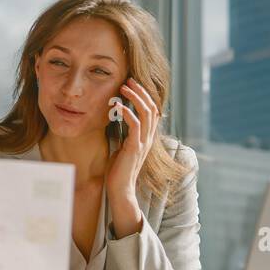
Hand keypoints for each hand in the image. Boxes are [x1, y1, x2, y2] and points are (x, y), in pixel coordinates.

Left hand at [105, 78, 158, 235]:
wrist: (120, 190)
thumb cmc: (118, 171)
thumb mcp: (122, 148)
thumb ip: (124, 135)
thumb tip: (116, 121)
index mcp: (146, 138)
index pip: (152, 112)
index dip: (145, 97)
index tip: (132, 85)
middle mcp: (147, 138)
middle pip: (152, 108)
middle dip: (141, 92)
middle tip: (130, 80)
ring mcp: (143, 143)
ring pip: (147, 113)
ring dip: (136, 98)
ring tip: (125, 87)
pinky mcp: (135, 148)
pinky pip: (135, 126)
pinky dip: (128, 113)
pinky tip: (119, 106)